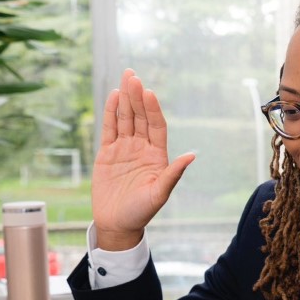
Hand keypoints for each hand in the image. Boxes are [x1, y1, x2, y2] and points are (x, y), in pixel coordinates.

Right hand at [91, 69, 195, 250]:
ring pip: (125, 119)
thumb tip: (191, 156)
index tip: (149, 93)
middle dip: (137, 96)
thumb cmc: (141, 212)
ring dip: (125, 99)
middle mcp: (142, 148)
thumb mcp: (159, 194)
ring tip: (125, 78)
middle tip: (132, 75)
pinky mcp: (107, 153)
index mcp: (157, 155)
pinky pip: (110, 129)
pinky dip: (111, 113)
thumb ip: (173, 174)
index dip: (152, 109)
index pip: (156, 126)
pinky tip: (113, 97)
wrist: (117, 224)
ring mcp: (124, 148)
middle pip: (140, 117)